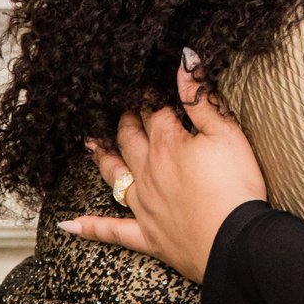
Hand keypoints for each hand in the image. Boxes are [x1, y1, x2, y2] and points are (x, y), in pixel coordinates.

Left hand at [58, 53, 266, 284]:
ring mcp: (143, 205)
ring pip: (115, 176)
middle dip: (125, 121)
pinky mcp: (147, 236)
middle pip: (130, 138)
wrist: (235, 243)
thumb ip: (201, 98)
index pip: (153, 112)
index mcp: (167, 144)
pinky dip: (89, 227)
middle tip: (120, 109)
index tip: (147, 88)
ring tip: (90, 145)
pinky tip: (67, 224)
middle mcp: (147, 171)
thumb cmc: (236, 187)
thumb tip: (185, 60)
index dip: (151, 98)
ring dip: (102, 159)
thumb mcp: (227, 133)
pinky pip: (112, 230)